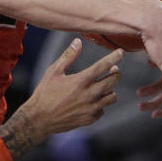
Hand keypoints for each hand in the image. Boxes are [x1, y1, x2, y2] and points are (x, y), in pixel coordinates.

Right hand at [0, 39, 122, 159]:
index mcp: (81, 80)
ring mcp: (92, 108)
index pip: (104, 65)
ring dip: (109, 90)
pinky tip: (91, 101)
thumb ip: (68, 56)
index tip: (121, 52)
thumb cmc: (45, 93)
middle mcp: (90, 94)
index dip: (115, 57)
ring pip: (112, 96)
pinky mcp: (90, 119)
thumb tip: (78, 42)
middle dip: (116, 73)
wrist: (40, 119)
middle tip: (113, 70)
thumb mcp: (54, 71)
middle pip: (114, 81)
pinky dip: (100, 104)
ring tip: (101, 86)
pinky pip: (103, 110)